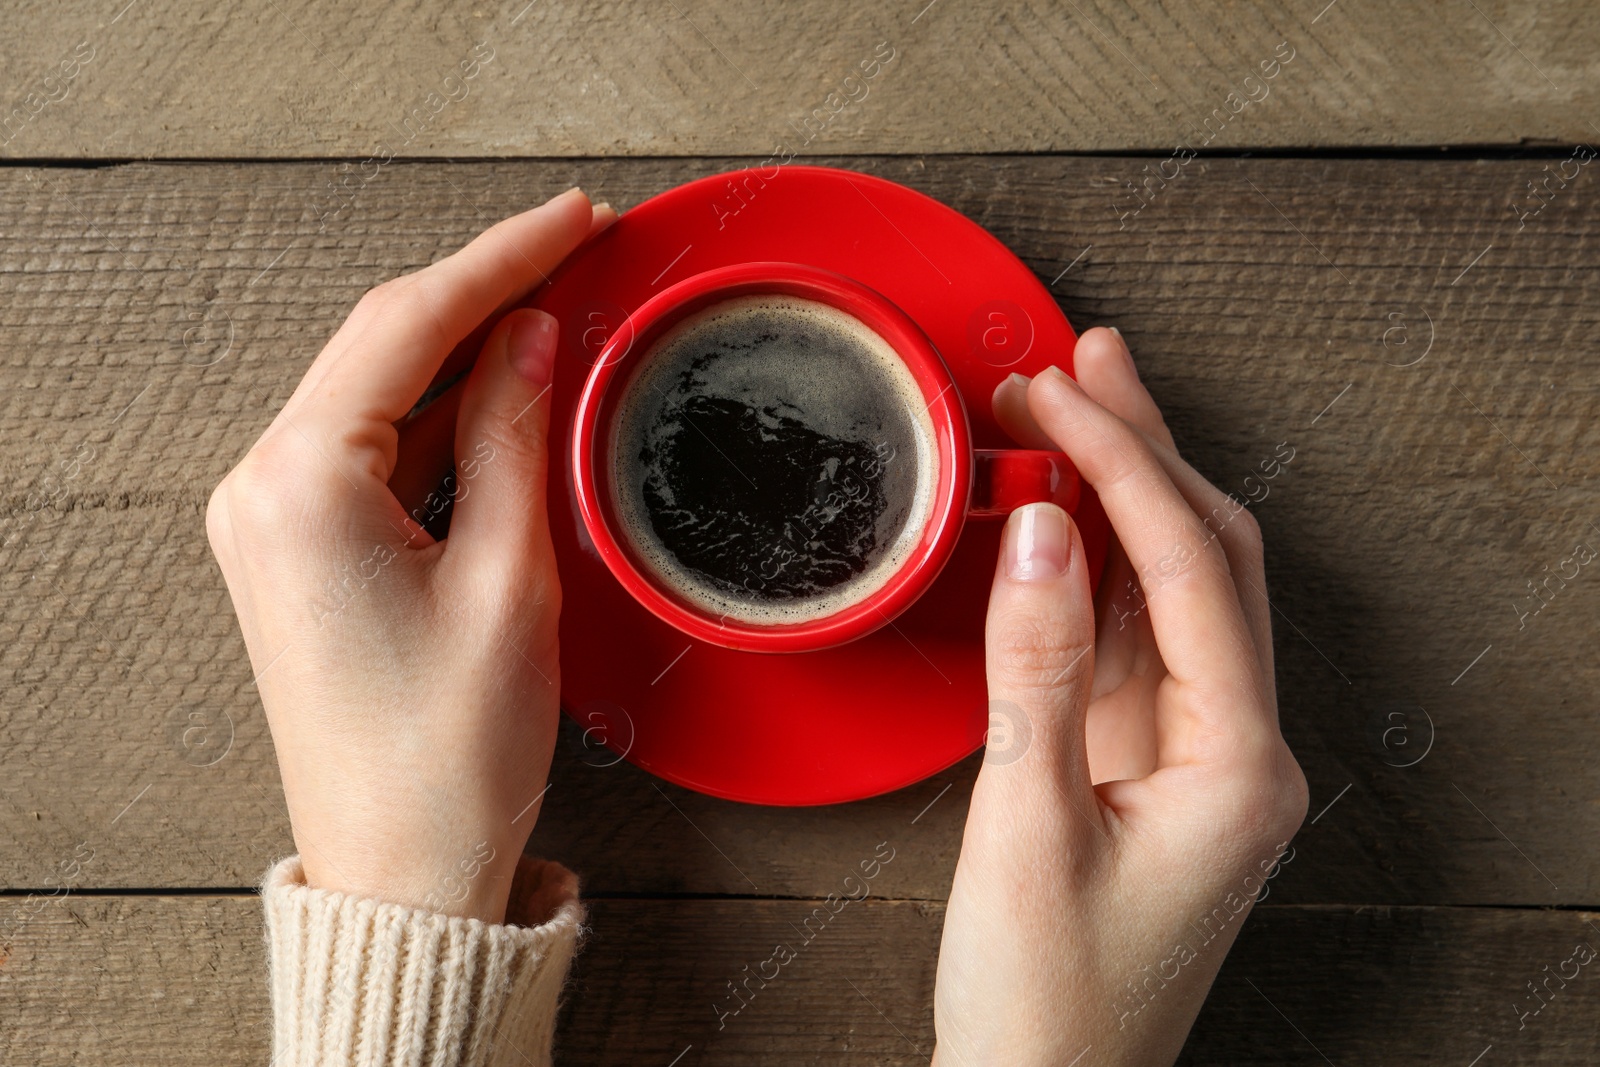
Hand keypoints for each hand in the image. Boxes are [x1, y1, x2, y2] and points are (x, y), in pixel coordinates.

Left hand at [206, 189, 614, 921]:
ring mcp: (272, 521)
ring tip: (554, 304)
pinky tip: (500, 389)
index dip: (501, 257)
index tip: (573, 219)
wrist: (402, 872)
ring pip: (376, 388)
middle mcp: (263, 491)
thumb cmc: (448, 757)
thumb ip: (516, 438)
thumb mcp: (511, 582)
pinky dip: (438, 409)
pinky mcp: (298, 550)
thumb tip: (532, 336)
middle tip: (575, 247)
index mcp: (301, 488)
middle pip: (381, 342)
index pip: (407, 323)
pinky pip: (370, 445)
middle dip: (483, 289)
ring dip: (463, 345)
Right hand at [931, 328, 1308, 1064]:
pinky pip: (1131, 640)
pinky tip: (1060, 517)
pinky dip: (1093, 566)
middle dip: (1146, 450)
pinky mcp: (1147, 769)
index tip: (1057, 392)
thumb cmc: (1044, 1005)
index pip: (1187, 570)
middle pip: (1206, 559)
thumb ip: (1036, 669)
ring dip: (1121, 496)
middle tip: (1082, 361)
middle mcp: (1238, 752)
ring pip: (1172, 590)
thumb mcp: (1025, 828)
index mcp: (1239, 767)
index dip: (1123, 465)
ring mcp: (1197, 758)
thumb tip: (1038, 527)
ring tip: (1071, 406)